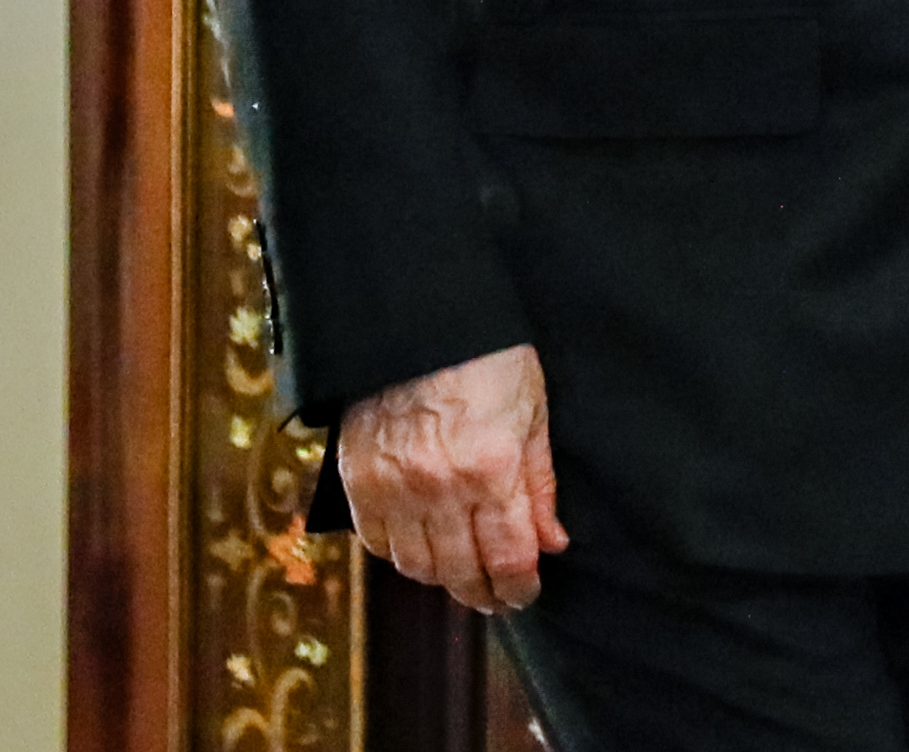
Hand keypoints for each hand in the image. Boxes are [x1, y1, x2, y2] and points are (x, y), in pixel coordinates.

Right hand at [337, 342, 565, 611]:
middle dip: (484, 593)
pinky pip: (375, 542)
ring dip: (441, 577)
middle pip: (461, 574)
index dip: (519, 588)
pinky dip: (397, 552)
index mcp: (491, 469)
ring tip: (459, 569)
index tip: (525, 592)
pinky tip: (417, 542)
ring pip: (416, 566)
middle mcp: (440, 487)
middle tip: (495, 594)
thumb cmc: (484, 354)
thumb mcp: (531, 410)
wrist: (416, 314)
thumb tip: (551, 543)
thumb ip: (540, 483)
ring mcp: (393, 485)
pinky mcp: (356, 476)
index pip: (508, 560)